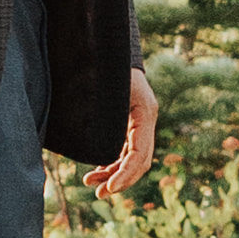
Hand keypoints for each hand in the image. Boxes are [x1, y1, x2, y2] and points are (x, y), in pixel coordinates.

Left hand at [104, 65, 159, 195]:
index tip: (110, 188)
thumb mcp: (105, 85)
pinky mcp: (130, 123)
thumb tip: (92, 143)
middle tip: (100, 193)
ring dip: (114, 174)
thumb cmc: (106, 62)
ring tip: (93, 187)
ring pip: (132, 158)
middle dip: (121, 180)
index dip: (125, 174)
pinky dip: (112, 163)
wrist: (110, 44)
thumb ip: (101, 111)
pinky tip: (96, 173)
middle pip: (140, 161)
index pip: (140, 153)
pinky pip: (125, 150)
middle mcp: (146, 119)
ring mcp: (140, 122)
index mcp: (145, 112)